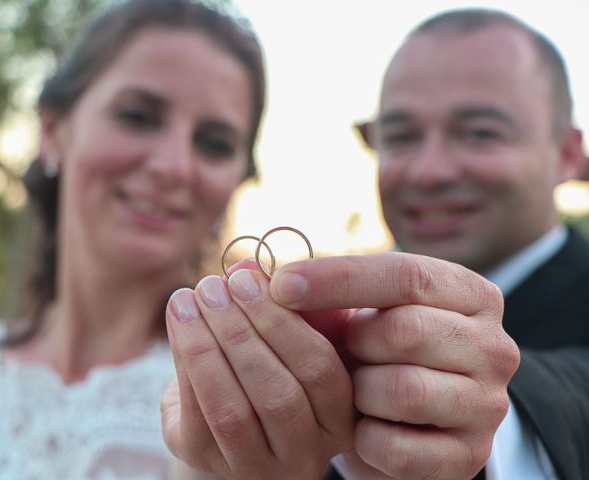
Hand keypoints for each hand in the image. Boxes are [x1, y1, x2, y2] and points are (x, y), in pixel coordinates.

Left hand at [161, 262, 354, 479]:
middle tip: (214, 286)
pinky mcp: (211, 464)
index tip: (248, 279)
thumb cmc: (271, 364)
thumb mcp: (290, 335)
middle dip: (240, 332)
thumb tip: (246, 266)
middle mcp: (307, 453)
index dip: (282, 321)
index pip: (322, 370)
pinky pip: (196, 417)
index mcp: (341, 417)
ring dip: (205, 346)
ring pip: (232, 410)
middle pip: (278, 394)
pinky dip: (184, 362)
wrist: (231, 411)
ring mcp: (258, 467)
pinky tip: (179, 320)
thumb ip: (281, 302)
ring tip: (187, 299)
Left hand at [270, 252, 519, 479]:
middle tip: (345, 350)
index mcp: (470, 294)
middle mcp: (493, 346)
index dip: (337, 278)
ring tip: (358, 391)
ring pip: (404, 389)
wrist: (413, 422)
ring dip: (360, 392)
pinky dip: (365, 438)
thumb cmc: (380, 353)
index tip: (280, 285)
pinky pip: (397, 446)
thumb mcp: (359, 316)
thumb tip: (257, 274)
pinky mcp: (469, 456)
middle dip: (356, 342)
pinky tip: (364, 427)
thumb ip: (322, 296)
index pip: (406, 274)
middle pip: (406, 330)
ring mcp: (487, 404)